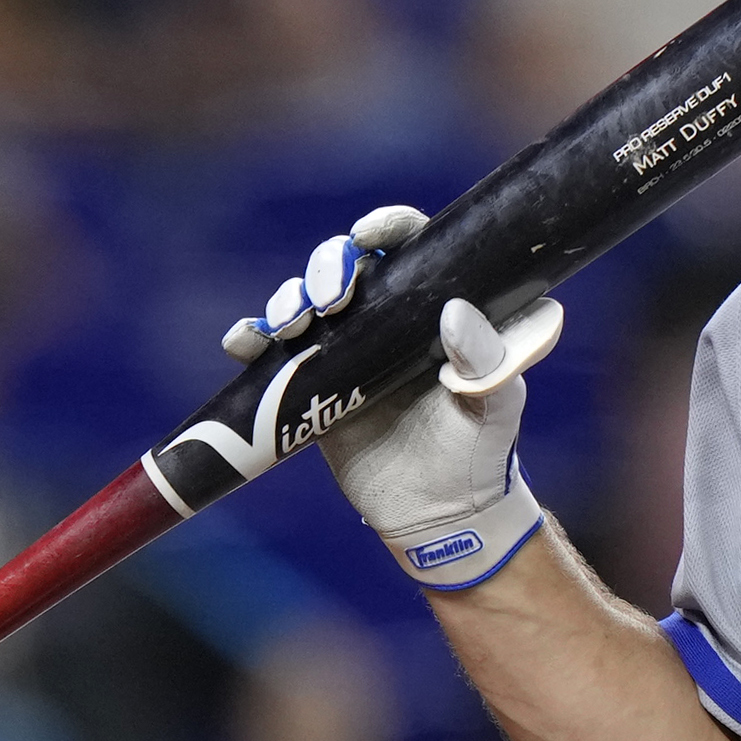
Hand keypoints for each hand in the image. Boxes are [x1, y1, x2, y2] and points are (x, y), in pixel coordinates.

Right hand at [224, 208, 564, 591]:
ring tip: (291, 326)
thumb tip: (455, 313)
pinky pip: (271, 354)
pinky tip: (243, 343)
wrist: (438, 513)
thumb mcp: (497, 403)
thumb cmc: (479, 451)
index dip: (386, 227)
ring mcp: (344, 350)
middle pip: (345, 266)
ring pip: (304, 303)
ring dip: (287, 301)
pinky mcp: (309, 386)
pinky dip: (251, 340)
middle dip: (326, 267)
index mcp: (434, 306)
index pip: (409, 246)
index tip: (369, 234)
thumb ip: (489, 360)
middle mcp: (386, 318)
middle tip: (329, 299)